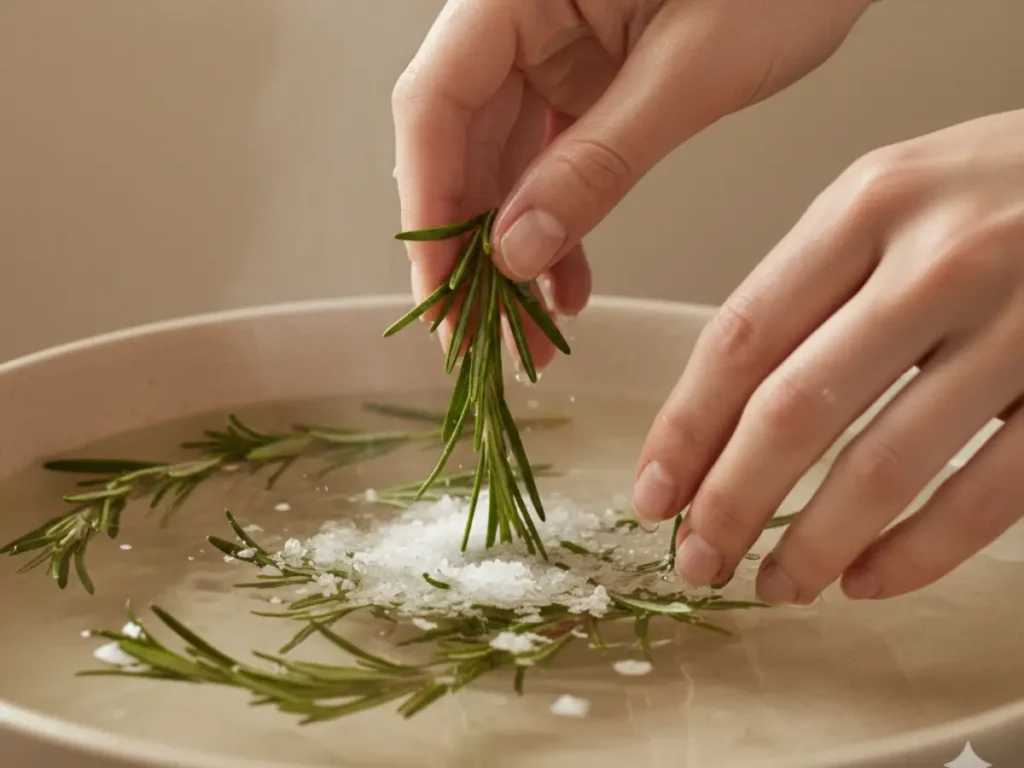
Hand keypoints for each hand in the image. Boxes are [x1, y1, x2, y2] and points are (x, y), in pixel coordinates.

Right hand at [392, 0, 870, 361]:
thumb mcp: (691, 72)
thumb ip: (599, 162)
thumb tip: (518, 249)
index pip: (435, 105)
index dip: (431, 209)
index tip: (443, 293)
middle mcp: (522, 14)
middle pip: (460, 142)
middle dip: (473, 248)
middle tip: (483, 333)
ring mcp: (555, 47)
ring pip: (504, 160)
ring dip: (515, 248)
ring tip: (529, 327)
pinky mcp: (591, 75)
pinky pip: (554, 158)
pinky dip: (560, 221)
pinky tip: (566, 281)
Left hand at [635, 109, 1023, 604]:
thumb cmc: (1006, 188)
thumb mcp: (896, 198)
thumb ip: (815, 283)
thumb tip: (722, 411)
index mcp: (869, 205)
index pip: (743, 338)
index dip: (685, 430)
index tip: (654, 493)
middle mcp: (939, 261)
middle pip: (796, 408)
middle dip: (730, 501)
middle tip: (697, 558)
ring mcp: (1020, 325)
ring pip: (885, 465)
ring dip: (814, 545)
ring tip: (776, 586)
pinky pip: (986, 495)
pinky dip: (917, 555)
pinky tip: (869, 580)